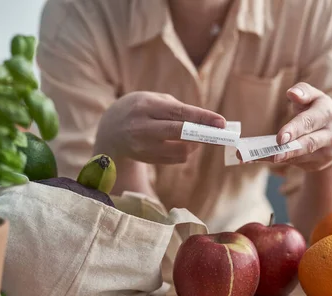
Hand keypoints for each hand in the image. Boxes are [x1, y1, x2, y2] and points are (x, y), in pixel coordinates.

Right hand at [95, 91, 225, 163]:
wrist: (110, 131)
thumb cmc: (139, 109)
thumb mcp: (153, 99)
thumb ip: (178, 108)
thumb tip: (206, 124)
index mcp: (145, 107)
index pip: (178, 113)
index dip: (202, 118)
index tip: (221, 122)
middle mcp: (142, 128)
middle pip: (179, 133)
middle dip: (204, 134)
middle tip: (221, 134)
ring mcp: (144, 147)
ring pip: (181, 151)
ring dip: (195, 144)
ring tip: (196, 135)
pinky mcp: (147, 160)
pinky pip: (176, 159)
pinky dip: (185, 151)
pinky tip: (183, 143)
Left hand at [266, 82, 331, 170]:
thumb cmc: (318, 112)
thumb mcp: (315, 98)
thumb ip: (303, 92)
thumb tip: (292, 93)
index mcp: (326, 113)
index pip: (309, 122)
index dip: (294, 130)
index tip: (280, 138)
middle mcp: (331, 134)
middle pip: (308, 143)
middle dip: (291, 149)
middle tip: (274, 155)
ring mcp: (327, 152)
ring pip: (302, 157)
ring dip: (283, 158)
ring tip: (264, 157)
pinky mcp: (320, 164)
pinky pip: (298, 164)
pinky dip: (283, 161)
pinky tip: (266, 159)